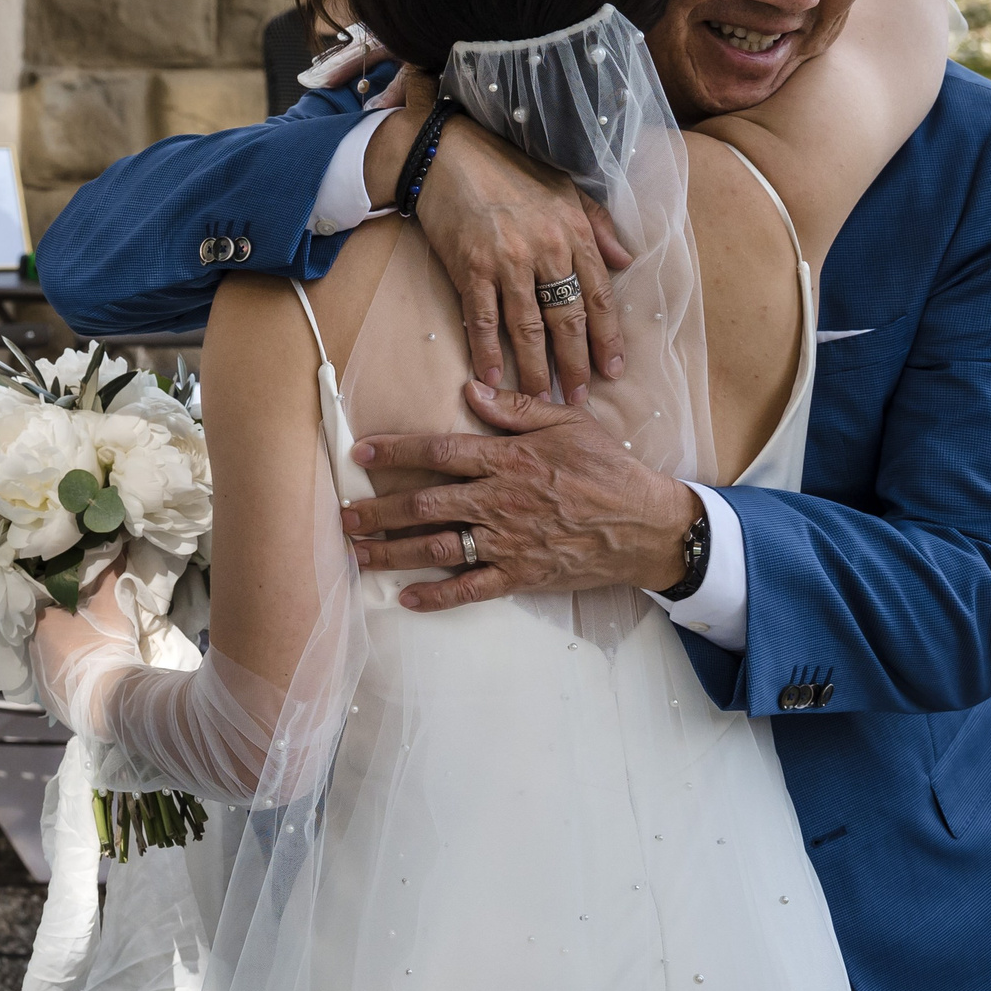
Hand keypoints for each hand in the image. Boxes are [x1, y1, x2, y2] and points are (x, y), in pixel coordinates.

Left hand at [29, 557, 140, 734]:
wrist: (109, 698)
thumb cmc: (105, 644)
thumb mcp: (111, 604)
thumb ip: (109, 575)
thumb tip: (117, 547)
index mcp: (41, 623)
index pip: (48, 606)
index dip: (66, 606)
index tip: (83, 608)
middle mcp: (32, 649)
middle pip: (48, 633)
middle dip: (65, 631)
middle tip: (90, 631)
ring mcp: (38, 677)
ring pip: (51, 658)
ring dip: (66, 656)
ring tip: (91, 656)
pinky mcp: (48, 700)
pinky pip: (56, 682)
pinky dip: (68, 679)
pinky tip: (87, 678)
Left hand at [340, 382, 699, 612]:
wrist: (648, 526)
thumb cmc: (609, 469)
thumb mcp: (568, 424)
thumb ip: (516, 409)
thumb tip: (469, 391)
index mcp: (508, 461)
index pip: (438, 453)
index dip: (395, 452)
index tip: (360, 453)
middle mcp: (499, 502)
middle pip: (424, 506)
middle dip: (378, 511)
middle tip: (343, 516)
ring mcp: (508, 542)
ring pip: (437, 548)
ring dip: (392, 553)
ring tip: (357, 554)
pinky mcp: (521, 575)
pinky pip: (471, 588)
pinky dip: (436, 596)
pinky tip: (406, 599)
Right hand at [414, 120, 632, 401]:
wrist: (448, 152)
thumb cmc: (507, 168)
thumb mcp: (564, 188)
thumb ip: (598, 226)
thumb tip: (626, 262)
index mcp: (572, 232)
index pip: (599, 296)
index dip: (608, 337)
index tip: (614, 370)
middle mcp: (545, 250)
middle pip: (567, 319)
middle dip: (575, 364)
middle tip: (579, 400)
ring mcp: (507, 261)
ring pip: (527, 326)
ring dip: (535, 368)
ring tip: (542, 399)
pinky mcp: (470, 267)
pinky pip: (482, 318)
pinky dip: (488, 351)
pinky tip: (492, 377)